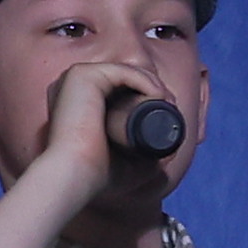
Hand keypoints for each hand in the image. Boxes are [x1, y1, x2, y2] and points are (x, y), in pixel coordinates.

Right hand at [13, 56, 159, 207]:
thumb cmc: (98, 175)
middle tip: (172, 108)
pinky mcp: (80, 75)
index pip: (121, 89)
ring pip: (128, 72)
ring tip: (168, 105)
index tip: (170, 113)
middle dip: (156, 88)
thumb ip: (146, 152)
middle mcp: (75, 87)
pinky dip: (146, 81)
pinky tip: (158, 97)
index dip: (150, 96)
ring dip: (155, 85)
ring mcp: (75, 78)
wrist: (76, 176)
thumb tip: (171, 147)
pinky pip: (123, 71)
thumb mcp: (130, 162)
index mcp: (79, 102)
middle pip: (127, 78)